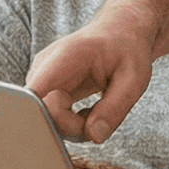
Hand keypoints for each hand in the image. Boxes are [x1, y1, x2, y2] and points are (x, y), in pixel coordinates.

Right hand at [26, 22, 153, 142]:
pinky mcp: (45, 89)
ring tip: (98, 112)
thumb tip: (94, 136)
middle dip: (72, 127)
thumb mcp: (133, 78)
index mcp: (65, 57)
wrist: (120, 32)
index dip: (47, 118)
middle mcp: (45, 67)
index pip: (35, 94)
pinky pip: (51, 115)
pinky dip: (71, 122)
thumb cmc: (127, 49)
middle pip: (42, 112)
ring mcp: (42, 78)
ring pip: (46, 117)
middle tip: (101, 121)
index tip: (77, 128)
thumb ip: (115, 108)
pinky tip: (89, 112)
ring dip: (73, 125)